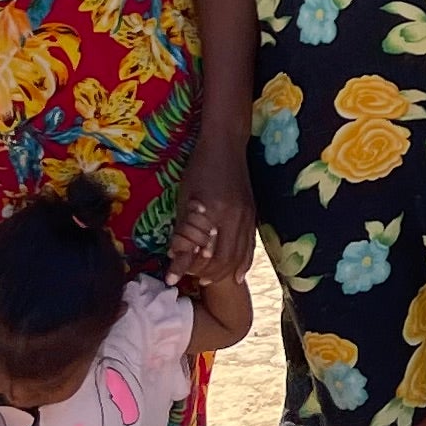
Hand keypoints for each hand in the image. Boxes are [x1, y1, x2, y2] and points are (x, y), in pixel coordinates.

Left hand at [171, 131, 254, 290]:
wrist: (226, 145)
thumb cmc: (199, 168)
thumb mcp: (185, 199)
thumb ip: (183, 231)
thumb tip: (175, 260)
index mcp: (215, 212)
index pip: (203, 253)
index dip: (187, 268)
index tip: (172, 277)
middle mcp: (235, 218)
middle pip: (224, 260)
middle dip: (206, 274)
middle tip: (191, 279)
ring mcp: (247, 217)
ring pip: (239, 256)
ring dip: (223, 273)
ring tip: (207, 280)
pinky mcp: (253, 216)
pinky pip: (250, 246)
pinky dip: (243, 264)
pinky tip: (237, 275)